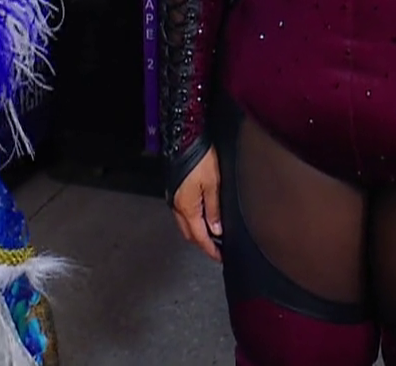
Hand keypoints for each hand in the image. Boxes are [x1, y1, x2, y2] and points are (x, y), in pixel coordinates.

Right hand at [171, 148, 222, 262]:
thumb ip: (214, 209)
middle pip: (190, 233)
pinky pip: (184, 213)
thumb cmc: (198, 157)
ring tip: (214, 234)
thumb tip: (216, 229)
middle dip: (203, 244)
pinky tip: (203, 216)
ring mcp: (175, 198)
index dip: (210, 249)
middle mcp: (178, 205)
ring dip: (198, 232)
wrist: (183, 138)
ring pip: (186, 224)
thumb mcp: (213, 184)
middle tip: (218, 249)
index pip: (200, 236)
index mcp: (187, 207)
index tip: (220, 257)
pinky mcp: (176, 190)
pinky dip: (194, 220)